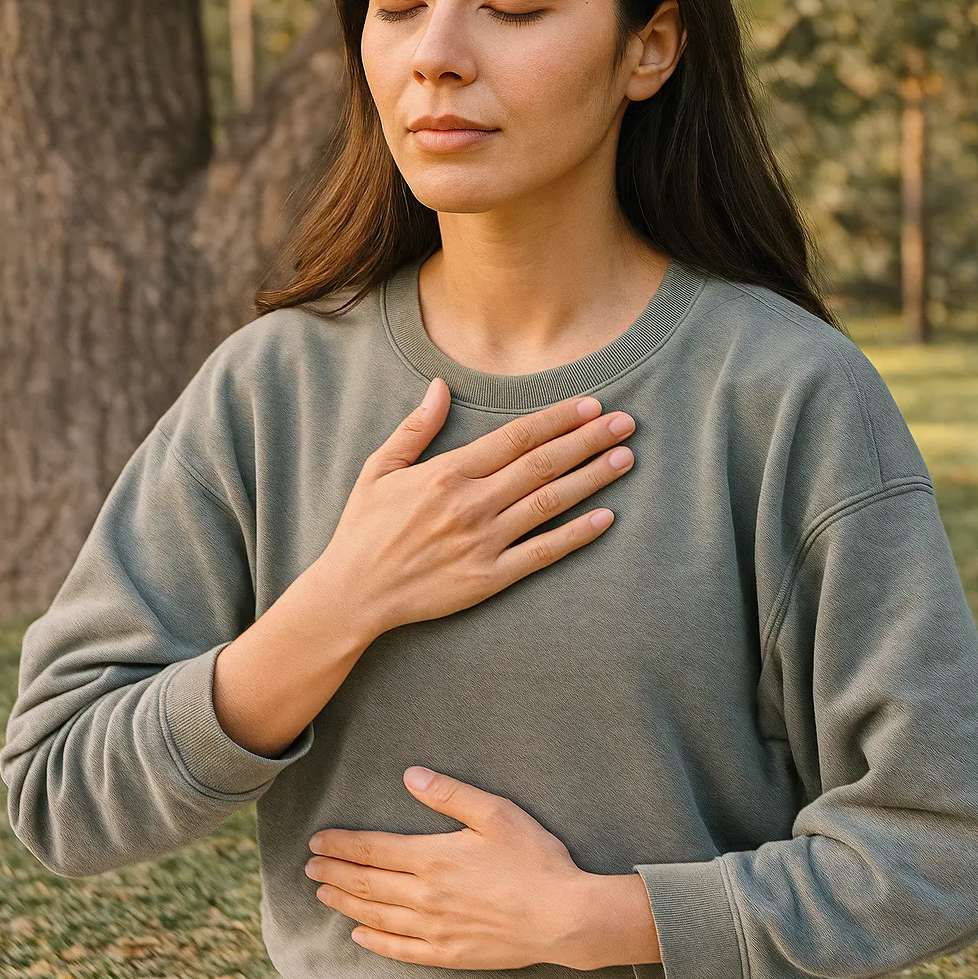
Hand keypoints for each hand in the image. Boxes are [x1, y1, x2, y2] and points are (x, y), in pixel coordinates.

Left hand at [304, 767, 660, 969]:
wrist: (564, 917)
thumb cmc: (534, 859)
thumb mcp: (496, 813)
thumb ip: (450, 794)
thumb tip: (411, 775)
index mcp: (433, 858)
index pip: (372, 850)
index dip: (342, 846)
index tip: (317, 842)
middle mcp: (426, 896)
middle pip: (367, 884)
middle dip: (334, 873)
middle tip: (309, 867)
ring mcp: (435, 929)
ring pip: (377, 916)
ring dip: (345, 904)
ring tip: (323, 895)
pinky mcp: (450, 955)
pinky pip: (401, 950)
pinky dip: (375, 942)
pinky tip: (360, 935)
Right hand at [315, 378, 635, 639]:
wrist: (352, 593)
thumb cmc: (364, 528)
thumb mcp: (379, 468)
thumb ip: (415, 427)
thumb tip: (439, 385)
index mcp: (447, 472)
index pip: (516, 438)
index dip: (557, 419)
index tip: (590, 404)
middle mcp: (470, 504)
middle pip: (542, 464)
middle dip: (587, 440)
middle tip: (625, 423)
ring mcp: (482, 542)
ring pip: (549, 503)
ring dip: (591, 478)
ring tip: (624, 458)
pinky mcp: (488, 578)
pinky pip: (541, 553)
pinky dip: (576, 535)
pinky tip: (605, 518)